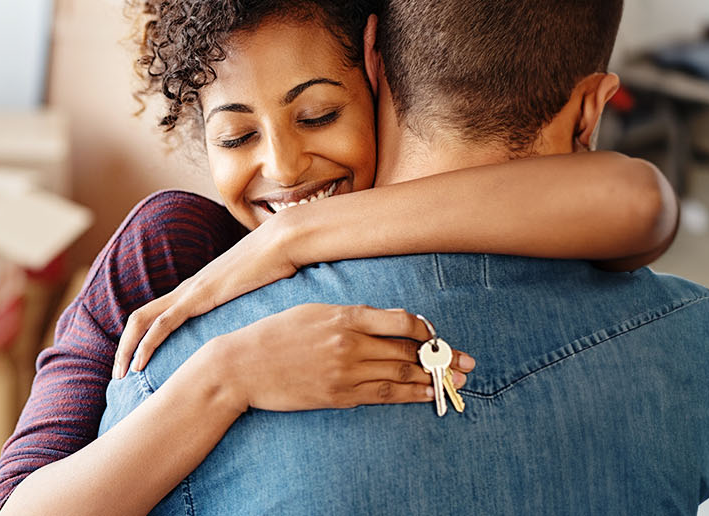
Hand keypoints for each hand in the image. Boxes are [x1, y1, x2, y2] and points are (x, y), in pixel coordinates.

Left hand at [115, 220, 298, 377]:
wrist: (283, 242)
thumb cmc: (276, 268)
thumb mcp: (257, 296)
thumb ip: (247, 310)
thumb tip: (258, 332)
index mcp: (196, 291)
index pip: (156, 315)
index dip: (140, 339)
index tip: (136, 365)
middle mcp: (186, 290)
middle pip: (140, 318)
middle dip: (124, 347)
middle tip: (118, 375)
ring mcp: (190, 292)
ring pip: (143, 320)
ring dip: (127, 348)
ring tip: (120, 374)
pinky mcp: (199, 296)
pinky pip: (163, 323)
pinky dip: (147, 343)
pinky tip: (139, 364)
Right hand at [197, 304, 474, 413]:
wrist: (241, 366)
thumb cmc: (273, 334)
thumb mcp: (311, 312)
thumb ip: (348, 315)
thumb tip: (382, 322)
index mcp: (343, 316)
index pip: (401, 321)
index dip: (426, 330)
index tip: (436, 335)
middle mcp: (349, 343)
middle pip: (408, 351)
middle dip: (442, 357)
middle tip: (467, 362)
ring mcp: (345, 372)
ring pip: (401, 375)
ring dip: (433, 379)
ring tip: (456, 380)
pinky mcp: (338, 395)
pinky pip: (383, 395)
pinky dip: (409, 395)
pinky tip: (427, 395)